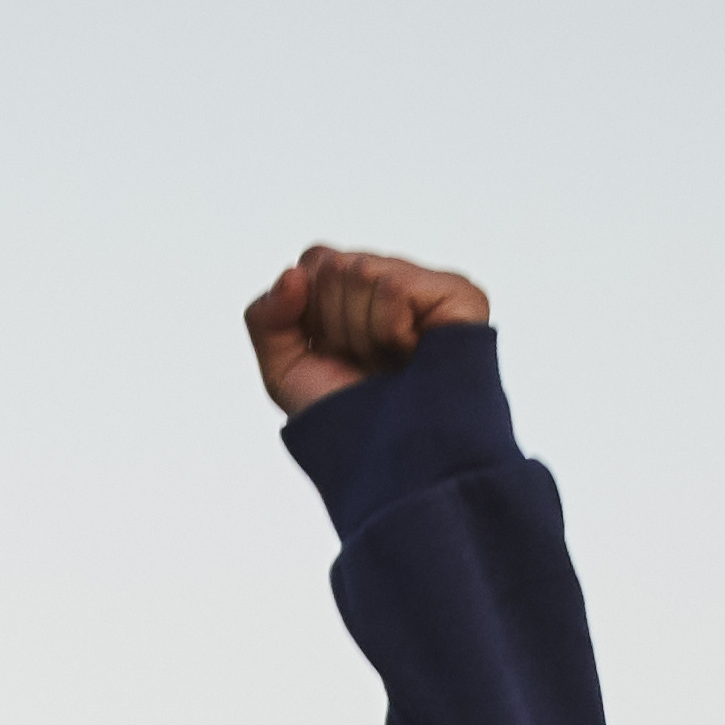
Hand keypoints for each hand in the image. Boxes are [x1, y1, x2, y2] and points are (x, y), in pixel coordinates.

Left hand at [242, 246, 489, 415]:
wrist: (396, 464)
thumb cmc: (349, 420)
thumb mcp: (285, 372)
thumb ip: (264, 317)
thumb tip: (293, 273)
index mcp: (358, 295)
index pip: (315, 260)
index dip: (311, 311)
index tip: (333, 353)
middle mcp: (395, 282)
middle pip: (333, 264)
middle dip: (335, 324)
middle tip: (366, 364)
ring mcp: (429, 287)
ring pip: (361, 272)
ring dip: (363, 333)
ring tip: (391, 365)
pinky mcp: (460, 294)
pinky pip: (393, 286)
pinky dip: (390, 331)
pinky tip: (413, 356)